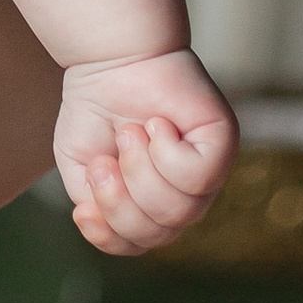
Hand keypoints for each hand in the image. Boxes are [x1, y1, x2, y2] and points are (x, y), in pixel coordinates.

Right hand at [55, 49, 237, 254]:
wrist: (108, 57)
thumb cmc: (96, 109)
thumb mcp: (81, 168)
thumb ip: (95, 208)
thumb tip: (102, 225)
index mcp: (152, 205)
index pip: (138, 245)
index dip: (109, 235)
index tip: (83, 209)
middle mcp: (185, 195)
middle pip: (159, 233)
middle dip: (120, 201)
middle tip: (104, 160)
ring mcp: (208, 172)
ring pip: (179, 210)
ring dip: (140, 171)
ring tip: (130, 132)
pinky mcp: (222, 143)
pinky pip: (196, 177)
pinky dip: (165, 151)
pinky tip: (157, 124)